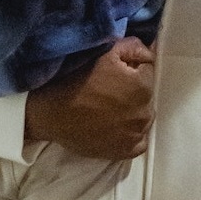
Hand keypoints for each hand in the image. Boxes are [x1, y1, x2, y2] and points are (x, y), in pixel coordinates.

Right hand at [23, 37, 154, 158]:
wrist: (51, 112)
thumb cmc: (75, 78)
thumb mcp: (104, 51)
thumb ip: (134, 47)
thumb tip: (150, 49)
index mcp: (143, 86)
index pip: (147, 69)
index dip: (130, 66)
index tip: (114, 68)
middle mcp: (145, 112)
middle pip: (145, 94)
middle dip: (133, 88)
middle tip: (108, 86)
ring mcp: (135, 135)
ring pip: (142, 117)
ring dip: (131, 110)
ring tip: (108, 105)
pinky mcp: (125, 152)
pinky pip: (138, 140)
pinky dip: (130, 132)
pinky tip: (114, 124)